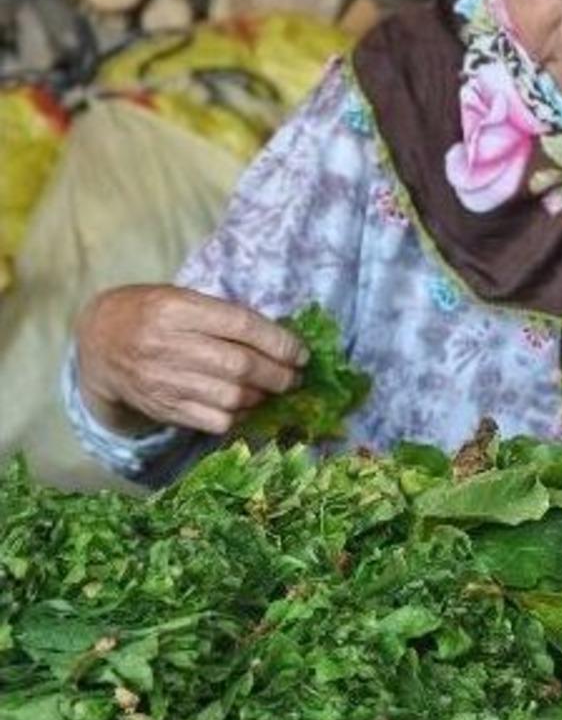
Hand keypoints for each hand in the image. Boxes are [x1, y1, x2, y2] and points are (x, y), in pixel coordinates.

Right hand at [75, 284, 307, 437]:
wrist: (101, 344)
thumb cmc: (153, 313)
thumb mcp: (182, 298)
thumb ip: (224, 316)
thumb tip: (282, 341)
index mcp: (177, 308)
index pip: (240, 325)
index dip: (278, 342)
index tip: (301, 353)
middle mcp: (169, 345)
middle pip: (239, 366)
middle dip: (278, 375)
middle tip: (295, 377)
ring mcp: (164, 380)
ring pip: (231, 398)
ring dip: (262, 397)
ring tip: (273, 390)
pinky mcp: (164, 408)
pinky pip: (215, 421)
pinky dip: (239, 416)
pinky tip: (246, 405)